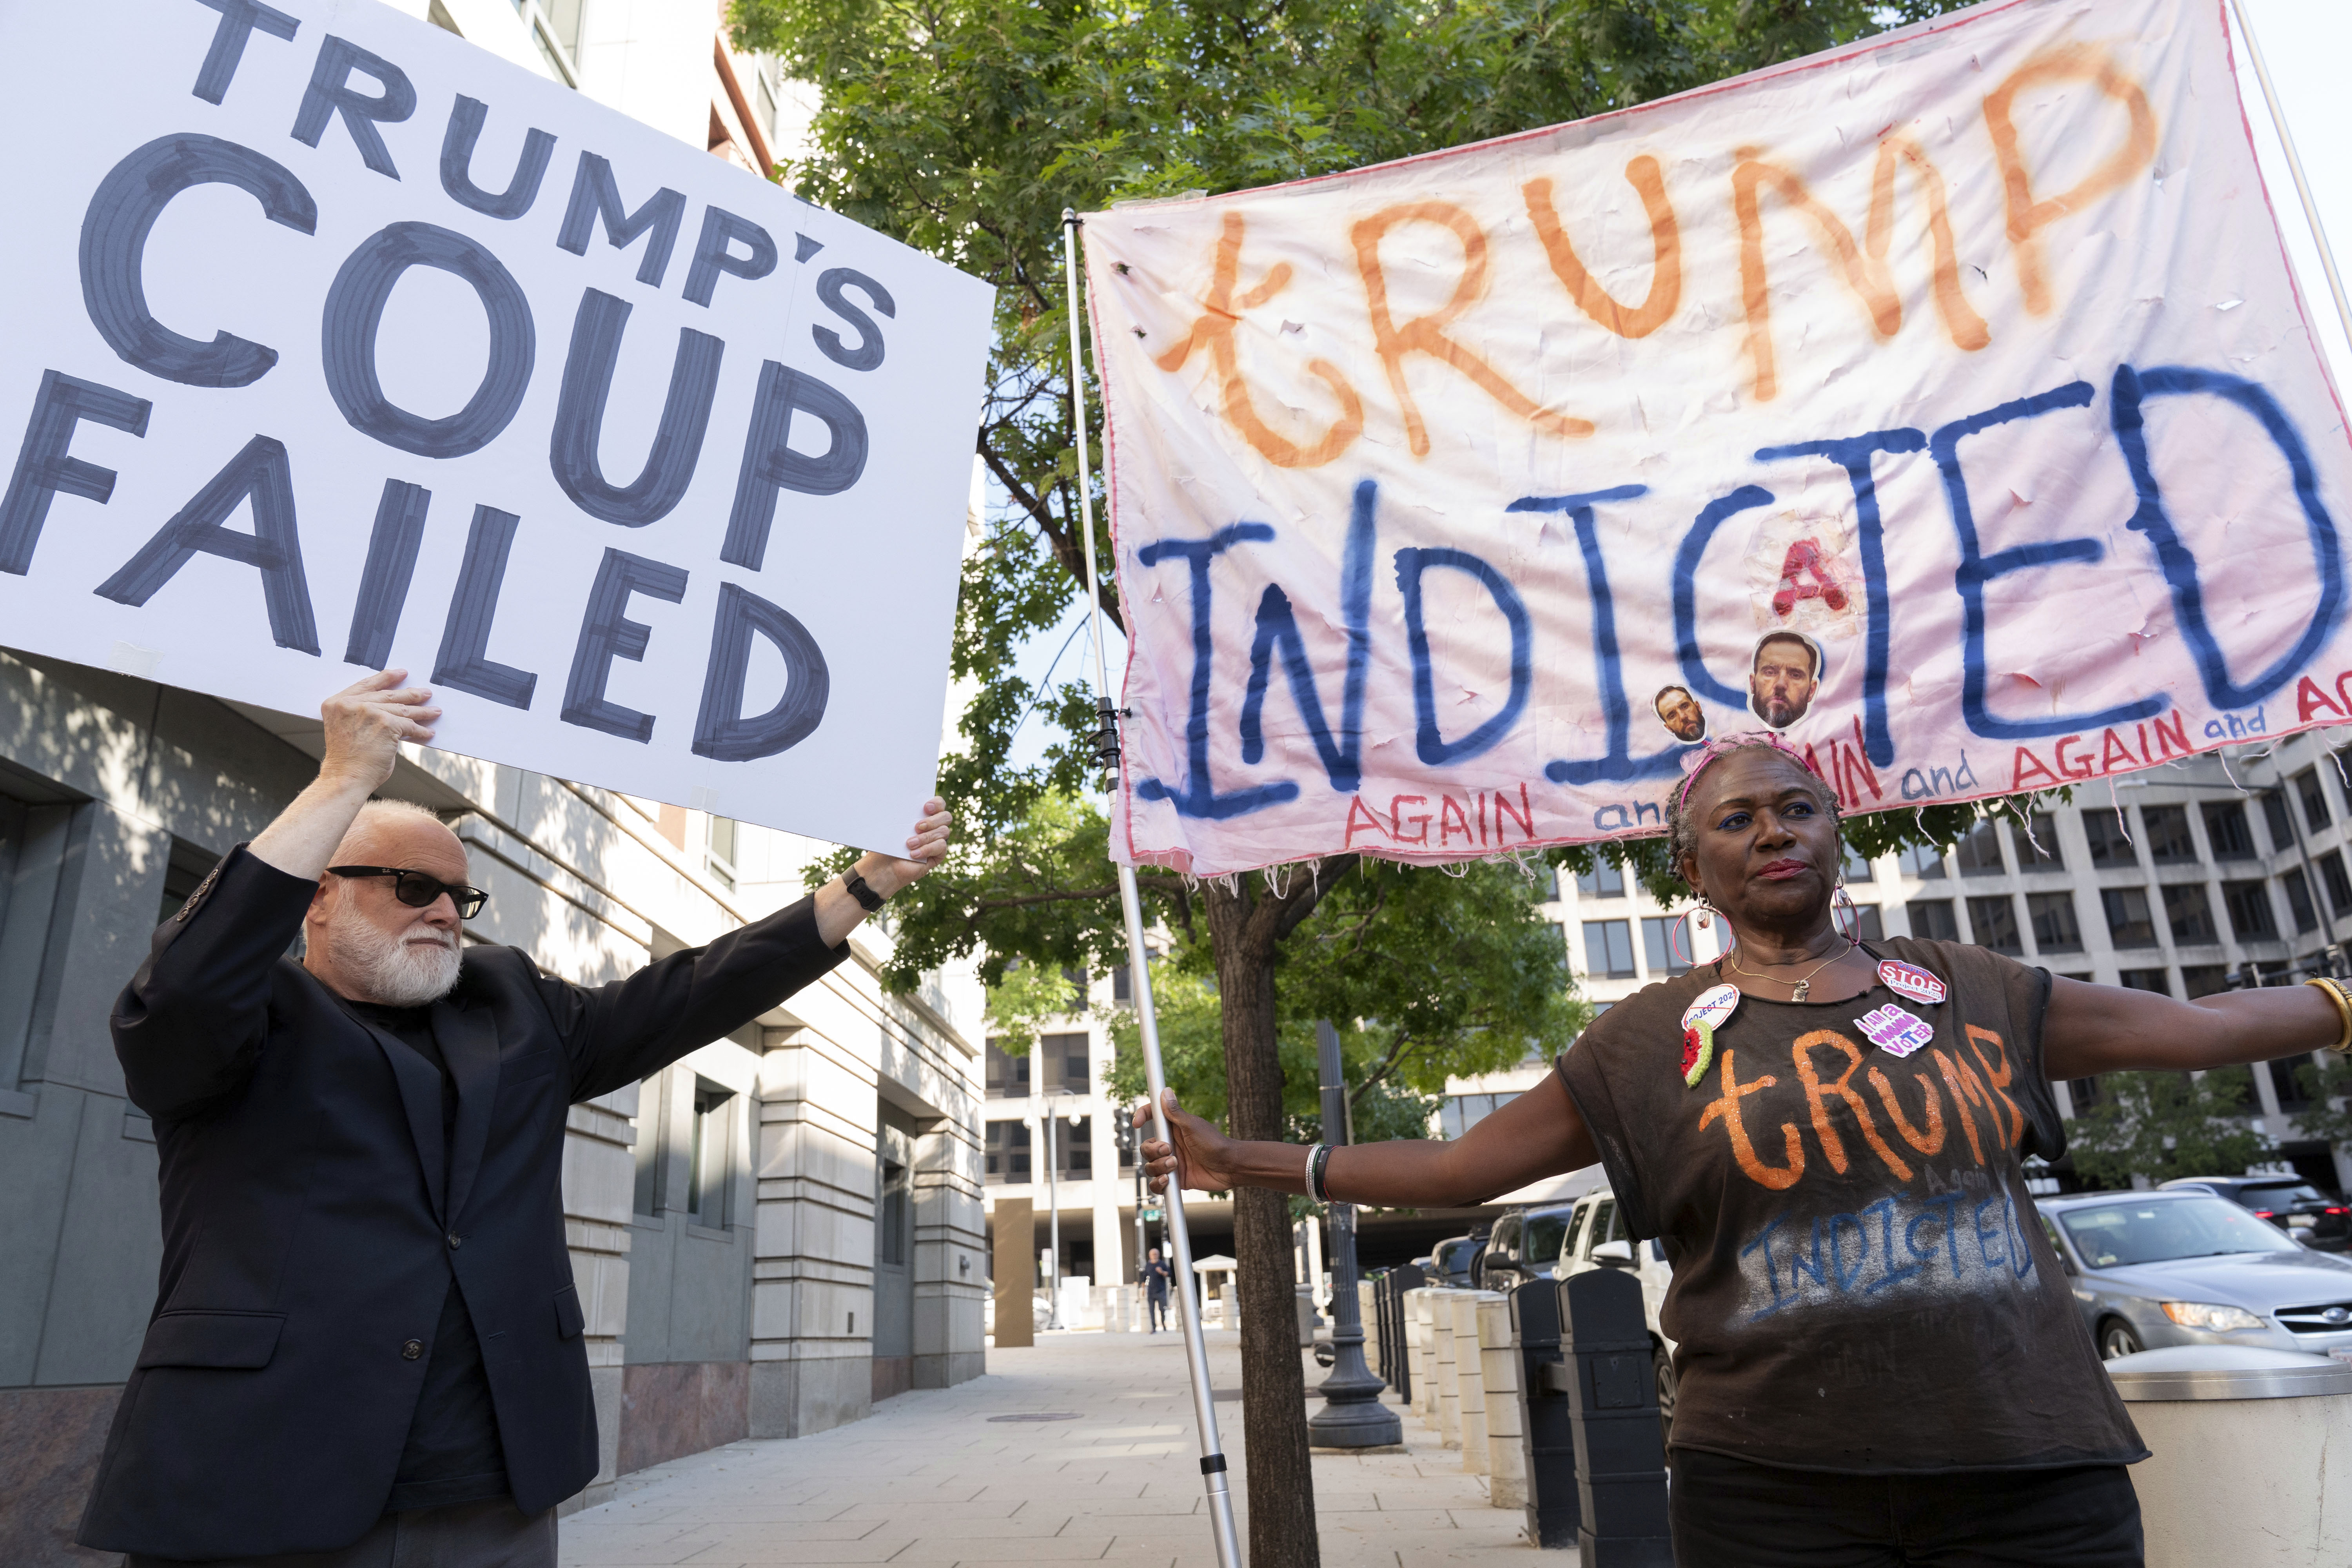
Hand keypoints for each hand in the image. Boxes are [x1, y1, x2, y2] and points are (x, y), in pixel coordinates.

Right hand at [319, 669, 439, 791]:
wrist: (346, 778)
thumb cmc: (347, 760)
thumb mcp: (347, 728)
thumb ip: (363, 716)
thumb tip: (391, 713)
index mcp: (337, 703)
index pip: (366, 685)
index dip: (386, 678)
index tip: (401, 673)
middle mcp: (351, 704)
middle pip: (387, 695)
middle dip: (410, 694)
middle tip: (425, 693)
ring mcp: (369, 712)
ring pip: (402, 709)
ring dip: (422, 711)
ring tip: (435, 711)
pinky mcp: (386, 723)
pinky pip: (410, 725)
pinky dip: (421, 731)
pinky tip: (429, 733)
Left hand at [853, 797, 952, 898]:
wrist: (884, 867)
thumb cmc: (887, 845)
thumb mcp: (892, 827)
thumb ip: (902, 815)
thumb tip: (903, 802)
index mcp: (924, 815)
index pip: (939, 804)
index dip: (936, 803)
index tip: (925, 807)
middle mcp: (933, 827)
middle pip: (946, 816)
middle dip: (933, 820)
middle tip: (917, 826)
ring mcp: (937, 840)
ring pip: (944, 831)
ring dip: (925, 837)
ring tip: (909, 844)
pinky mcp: (938, 855)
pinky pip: (941, 847)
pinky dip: (927, 849)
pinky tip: (914, 854)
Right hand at [1136, 1089, 1236, 1194]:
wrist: (1229, 1167)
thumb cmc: (1215, 1143)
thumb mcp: (1192, 1126)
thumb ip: (1175, 1112)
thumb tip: (1165, 1091)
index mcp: (1173, 1129)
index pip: (1152, 1118)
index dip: (1142, 1117)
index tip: (1137, 1123)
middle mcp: (1170, 1146)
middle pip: (1146, 1147)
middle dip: (1153, 1151)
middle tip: (1169, 1151)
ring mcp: (1171, 1163)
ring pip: (1149, 1166)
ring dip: (1158, 1167)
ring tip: (1174, 1165)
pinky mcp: (1175, 1179)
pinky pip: (1156, 1184)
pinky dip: (1157, 1183)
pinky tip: (1168, 1180)